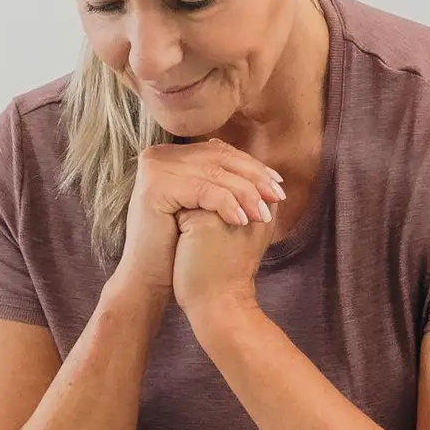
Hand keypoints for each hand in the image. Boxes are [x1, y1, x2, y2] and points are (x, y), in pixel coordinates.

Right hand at [117, 137, 282, 293]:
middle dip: (254, 178)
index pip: (219, 152)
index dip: (252, 166)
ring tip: (264, 214)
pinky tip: (242, 220)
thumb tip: (261, 165)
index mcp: (171, 155)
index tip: (278, 184)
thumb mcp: (205, 206)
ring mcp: (154, 168)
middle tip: (278, 196)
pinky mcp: (154, 187)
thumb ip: (225, 181)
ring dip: (246, 193)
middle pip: (218, 158)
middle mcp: (158, 155)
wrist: (151, 277)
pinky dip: (227, 204)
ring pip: (213, 174)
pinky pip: (202, 191)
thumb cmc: (181, 246)